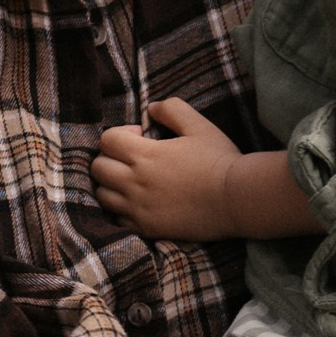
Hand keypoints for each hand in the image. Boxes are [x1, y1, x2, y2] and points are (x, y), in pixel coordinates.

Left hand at [93, 101, 246, 240]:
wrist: (237, 200)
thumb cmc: (219, 160)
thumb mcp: (199, 125)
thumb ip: (172, 109)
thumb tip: (151, 108)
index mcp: (145, 155)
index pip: (107, 140)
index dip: (120, 134)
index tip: (141, 137)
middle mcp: (135, 182)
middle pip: (98, 168)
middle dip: (111, 158)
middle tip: (133, 159)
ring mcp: (138, 208)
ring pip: (102, 195)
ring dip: (111, 184)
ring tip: (132, 181)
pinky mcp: (147, 228)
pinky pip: (117, 219)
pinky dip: (120, 209)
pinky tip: (139, 203)